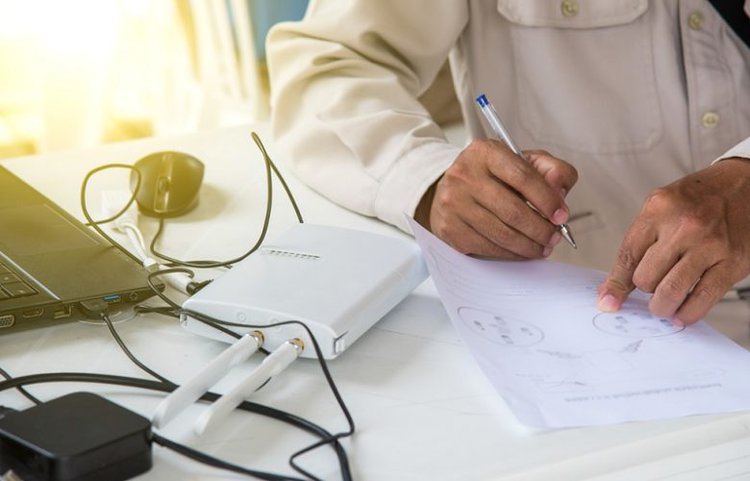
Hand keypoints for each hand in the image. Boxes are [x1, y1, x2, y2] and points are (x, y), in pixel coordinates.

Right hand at [414, 139, 577, 258]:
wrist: (452, 188)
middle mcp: (464, 176)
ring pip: (501, 234)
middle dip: (541, 229)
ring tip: (543, 247)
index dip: (547, 200)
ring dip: (529, 246)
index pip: (523, 177)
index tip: (562, 215)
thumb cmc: (493, 176)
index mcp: (485, 152)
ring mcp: (454, 203)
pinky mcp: (450, 228)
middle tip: (554, 237)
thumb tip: (559, 191)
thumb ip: (551, 170)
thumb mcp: (524, 161)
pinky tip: (522, 250)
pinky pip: (487, 247)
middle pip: (513, 211)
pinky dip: (511, 253)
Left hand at [598, 157, 749, 324]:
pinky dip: (687, 313)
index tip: (608, 301)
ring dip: (661, 306)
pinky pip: (702, 299)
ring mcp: (709, 246)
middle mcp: (683, 226)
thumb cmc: (700, 199)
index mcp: (659, 209)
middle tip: (652, 284)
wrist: (745, 187)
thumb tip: (617, 283)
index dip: (615, 284)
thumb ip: (640, 241)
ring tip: (662, 303)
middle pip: (645, 278)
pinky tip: (681, 313)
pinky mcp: (731, 264)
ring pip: (669, 292)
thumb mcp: (662, 207)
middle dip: (644, 288)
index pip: (627, 255)